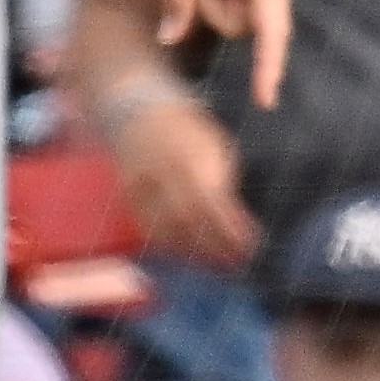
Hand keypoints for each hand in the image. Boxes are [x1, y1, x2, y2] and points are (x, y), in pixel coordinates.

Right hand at [106, 91, 258, 272]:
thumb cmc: (190, 133)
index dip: (230, 229)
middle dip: (215, 247)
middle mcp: (163, 174)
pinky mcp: (127, 196)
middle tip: (238, 264)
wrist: (139, 115)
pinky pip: (149, 228)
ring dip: (195, 253)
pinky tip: (190, 255)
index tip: (252, 246)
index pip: (211, 203)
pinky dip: (171, 246)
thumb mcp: (215, 147)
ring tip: (219, 266)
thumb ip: (223, 182)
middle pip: (188, 221)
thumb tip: (238, 222)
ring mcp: (140, 187)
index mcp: (190, 158)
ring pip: (166, 230)